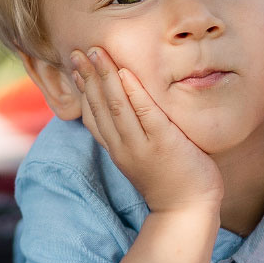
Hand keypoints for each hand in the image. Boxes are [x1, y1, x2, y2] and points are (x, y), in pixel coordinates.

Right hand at [70, 46, 221, 214]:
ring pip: (116, 106)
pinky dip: (133, 92)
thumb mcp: (142, 159)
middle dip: (88, 76)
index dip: (83, 90)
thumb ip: (133, 136)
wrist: (187, 211)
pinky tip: (125, 73)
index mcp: (116, 149)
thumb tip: (130, 112)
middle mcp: (123, 147)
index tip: (76, 67)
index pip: (92, 115)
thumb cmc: (170, 180)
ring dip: (104, 77)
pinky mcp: (164, 144)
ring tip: (96, 53)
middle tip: (79, 51)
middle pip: (99, 106)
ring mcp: (141, 146)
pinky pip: (145, 114)